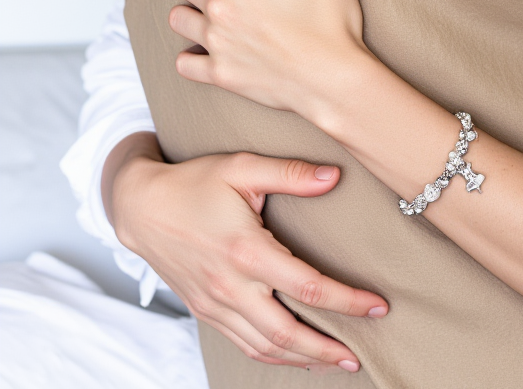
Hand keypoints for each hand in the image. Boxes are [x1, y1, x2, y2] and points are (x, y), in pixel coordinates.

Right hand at [108, 135, 388, 371]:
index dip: (347, 301)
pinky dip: (273, 355)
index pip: (307, 288)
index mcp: (246, 251)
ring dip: (303, 359)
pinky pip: (243, 343)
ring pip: (265, 346)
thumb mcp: (242, 167)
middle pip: (286, 333)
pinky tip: (294, 354)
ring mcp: (216, 303)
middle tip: (361, 355)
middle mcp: (231, 286)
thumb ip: (290, 173)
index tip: (377, 307)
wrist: (140, 206)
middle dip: (327, 349)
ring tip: (337, 362)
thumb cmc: (193, 182)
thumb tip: (334, 177)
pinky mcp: (206, 311)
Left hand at [170, 0, 369, 119]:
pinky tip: (208, 49)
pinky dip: (191, 55)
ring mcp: (216, 42)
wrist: (335, 81)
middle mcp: (220, 7)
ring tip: (214, 12)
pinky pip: (184, 62)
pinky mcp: (219, 73)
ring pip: (178, 17)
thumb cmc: (333, 22)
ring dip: (191, 11)